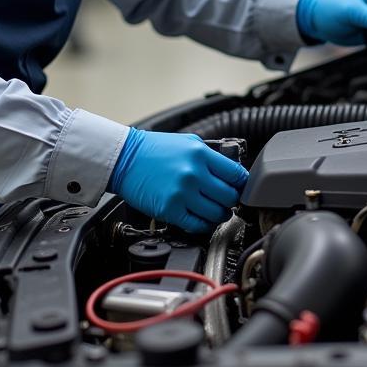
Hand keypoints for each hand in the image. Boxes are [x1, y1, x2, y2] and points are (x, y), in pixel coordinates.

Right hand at [109, 127, 248, 231]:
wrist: (124, 158)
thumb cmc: (154, 149)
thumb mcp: (188, 142)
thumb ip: (210, 155)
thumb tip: (230, 171)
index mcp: (200, 154)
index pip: (236, 174)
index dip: (242, 183)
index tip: (241, 187)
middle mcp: (193, 173)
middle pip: (229, 196)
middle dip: (231, 200)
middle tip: (227, 200)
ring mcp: (182, 193)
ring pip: (216, 214)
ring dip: (220, 215)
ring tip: (215, 211)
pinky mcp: (170, 209)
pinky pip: (197, 224)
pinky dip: (204, 224)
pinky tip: (201, 218)